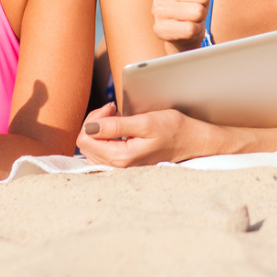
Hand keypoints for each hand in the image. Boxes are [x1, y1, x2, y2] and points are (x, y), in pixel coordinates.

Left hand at [76, 102, 215, 166]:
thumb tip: (89, 128)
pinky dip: (105, 138)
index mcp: (121, 158)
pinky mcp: (123, 165)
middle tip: (114, 109)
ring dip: (99, 129)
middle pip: (85, 144)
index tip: (112, 107)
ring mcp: (120, 168)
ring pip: (91, 149)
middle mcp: (117, 168)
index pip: (86, 139)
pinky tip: (118, 128)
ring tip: (117, 116)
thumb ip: (116, 126)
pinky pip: (101, 153)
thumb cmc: (172, 129)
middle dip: (96, 122)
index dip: (94, 118)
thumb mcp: (145, 122)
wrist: (191, 141)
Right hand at [150, 0, 210, 47]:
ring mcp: (156, 10)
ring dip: (199, 16)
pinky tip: (184, 28)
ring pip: (196, 11)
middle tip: (194, 2)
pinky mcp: (159, 30)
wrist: (183, 26)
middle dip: (204, 1)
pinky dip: (192, 30)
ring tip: (190, 15)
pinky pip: (188, 28)